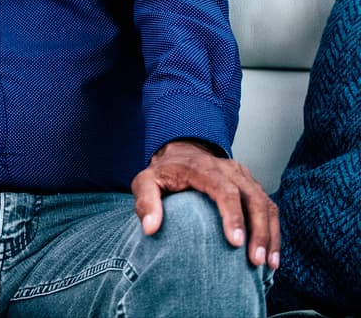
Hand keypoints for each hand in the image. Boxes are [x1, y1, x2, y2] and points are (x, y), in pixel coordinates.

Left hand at [131, 139, 279, 267]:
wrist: (180, 154)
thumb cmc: (163, 173)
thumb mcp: (145, 182)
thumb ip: (146, 202)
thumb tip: (150, 229)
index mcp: (203, 167)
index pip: (225, 190)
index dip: (233, 216)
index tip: (236, 243)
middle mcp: (228, 169)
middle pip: (253, 198)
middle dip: (259, 231)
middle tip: (256, 260)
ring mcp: (244, 176)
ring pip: (266, 204)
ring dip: (270, 235)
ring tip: (268, 264)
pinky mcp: (252, 185)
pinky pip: (269, 207)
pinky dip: (274, 231)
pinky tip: (272, 255)